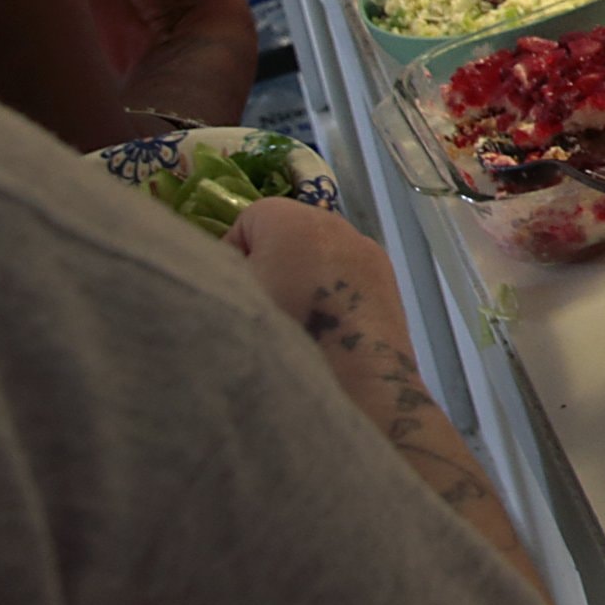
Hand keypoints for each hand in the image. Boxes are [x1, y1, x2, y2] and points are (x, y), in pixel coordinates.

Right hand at [228, 196, 418, 367]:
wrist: (353, 385)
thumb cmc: (281, 335)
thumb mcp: (228, 298)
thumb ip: (215, 272)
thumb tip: (224, 272)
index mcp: (296, 221)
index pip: (250, 220)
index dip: (232, 254)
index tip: (233, 291)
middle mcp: (339, 225)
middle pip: (288, 234)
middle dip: (270, 264)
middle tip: (262, 309)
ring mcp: (369, 253)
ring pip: (319, 257)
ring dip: (302, 281)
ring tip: (293, 325)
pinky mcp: (388, 282)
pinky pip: (346, 278)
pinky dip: (331, 296)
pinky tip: (324, 333)